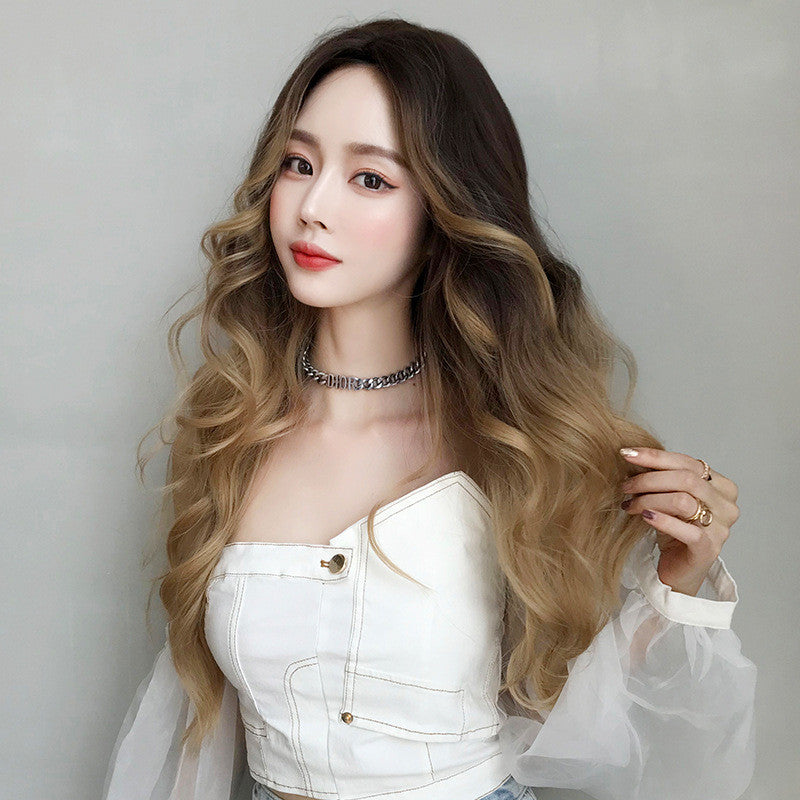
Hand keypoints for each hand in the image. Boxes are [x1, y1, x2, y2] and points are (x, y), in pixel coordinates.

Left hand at [619, 447, 739, 595]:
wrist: (678, 569)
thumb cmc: (674, 529)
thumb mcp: (668, 497)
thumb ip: (662, 478)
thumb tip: (633, 455)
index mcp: (721, 486)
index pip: (687, 462)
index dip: (655, 456)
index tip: (628, 454)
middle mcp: (727, 505)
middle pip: (685, 479)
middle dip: (649, 479)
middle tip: (625, 485)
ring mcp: (721, 527)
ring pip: (683, 500)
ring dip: (648, 499)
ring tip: (629, 504)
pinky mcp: (709, 548)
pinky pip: (686, 530)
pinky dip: (662, 520)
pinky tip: (645, 517)